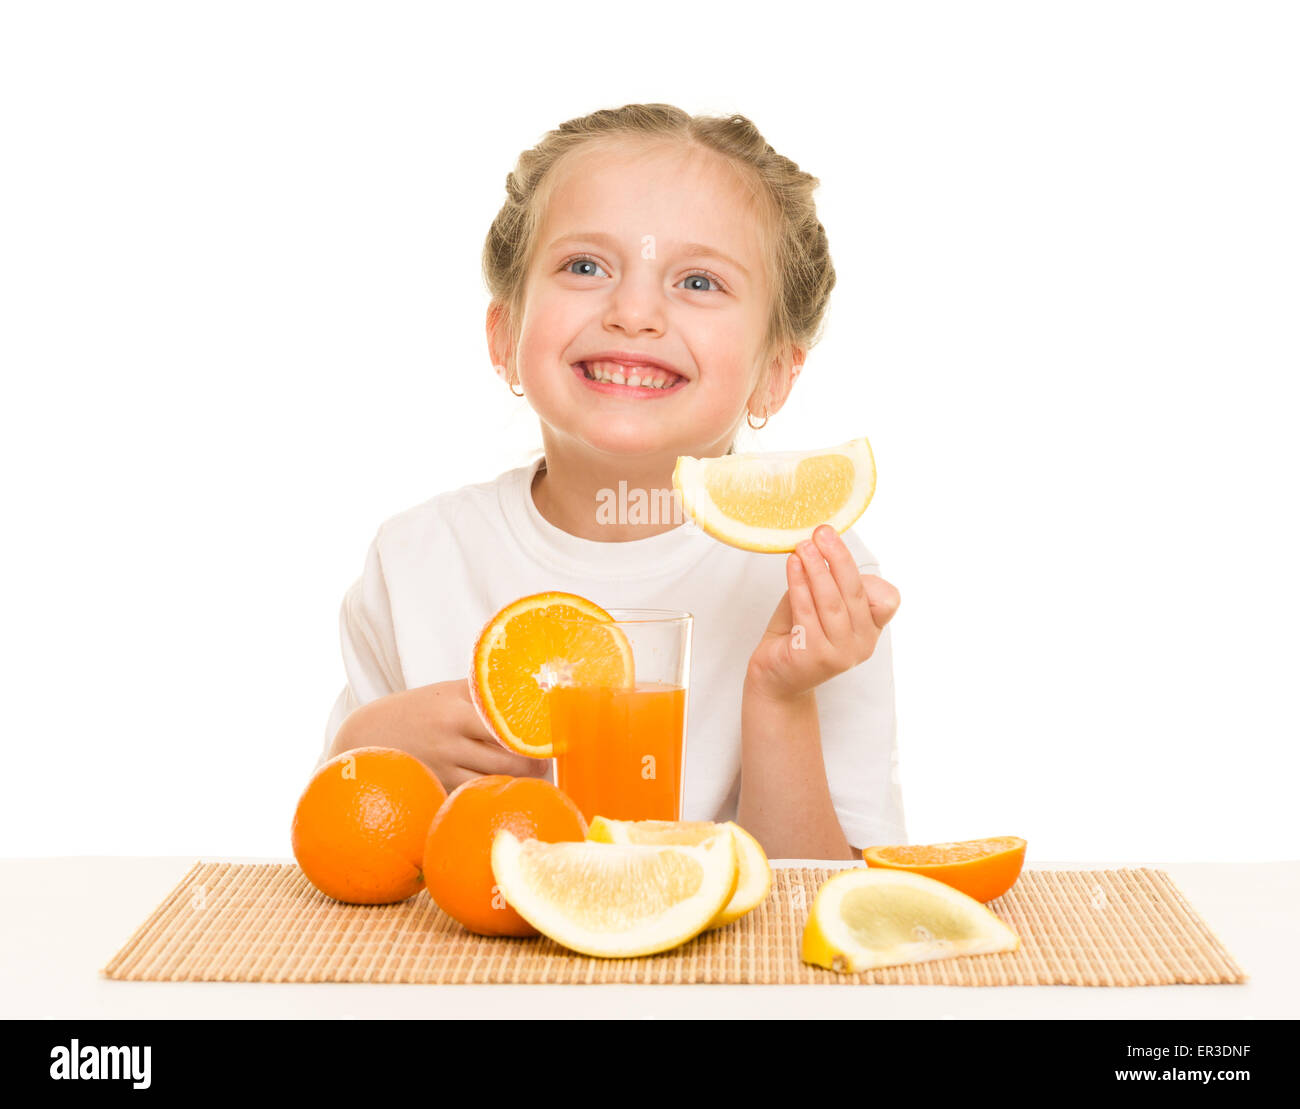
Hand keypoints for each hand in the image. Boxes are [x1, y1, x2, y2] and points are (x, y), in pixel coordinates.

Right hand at [329, 679, 550, 792]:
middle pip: (507, 759)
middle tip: (548, 763)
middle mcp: (449, 740)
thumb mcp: (444, 692)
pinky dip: (492, 792)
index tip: (555, 737)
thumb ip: (481, 691)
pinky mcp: (436, 788)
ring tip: (534, 777)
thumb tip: (529, 684)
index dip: (535, 735)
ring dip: (519, 781)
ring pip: (494, 780)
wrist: (364, 736)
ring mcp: (442, 767)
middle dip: (534, 765)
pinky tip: (504, 789)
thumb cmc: (414, 710)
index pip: (507, 724)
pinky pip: (473, 793)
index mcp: (455, 710)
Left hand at [747, 525, 900, 702]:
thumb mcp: (820, 605)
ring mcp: (841, 654)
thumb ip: (830, 583)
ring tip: (804, 545)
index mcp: (870, 630)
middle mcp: (862, 644)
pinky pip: (807, 612)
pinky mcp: (815, 657)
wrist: (775, 677)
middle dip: (838, 558)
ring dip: (817, 568)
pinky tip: (793, 565)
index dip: (867, 573)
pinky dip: (800, 585)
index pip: (886, 600)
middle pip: (854, 592)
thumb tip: (826, 547)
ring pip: (831, 601)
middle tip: (823, 532)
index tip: (840, 543)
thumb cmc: (797, 634)